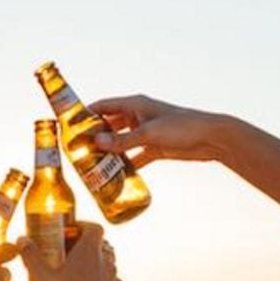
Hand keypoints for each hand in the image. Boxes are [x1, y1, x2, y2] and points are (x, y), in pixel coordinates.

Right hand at [24, 222, 122, 280]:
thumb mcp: (40, 278)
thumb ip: (31, 255)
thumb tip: (22, 239)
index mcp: (90, 252)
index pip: (94, 227)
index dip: (82, 226)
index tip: (68, 232)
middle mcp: (107, 263)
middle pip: (99, 246)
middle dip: (84, 247)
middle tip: (65, 255)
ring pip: (105, 266)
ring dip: (92, 267)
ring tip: (73, 278)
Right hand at [87, 95, 232, 168]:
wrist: (211, 138)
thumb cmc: (182, 127)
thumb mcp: (149, 133)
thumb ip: (123, 140)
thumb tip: (96, 144)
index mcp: (135, 104)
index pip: (103, 106)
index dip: (85, 114)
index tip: (68, 126)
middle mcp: (138, 116)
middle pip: (109, 125)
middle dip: (95, 137)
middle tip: (77, 152)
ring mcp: (146, 132)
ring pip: (121, 142)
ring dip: (109, 153)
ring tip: (92, 166)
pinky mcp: (155, 147)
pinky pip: (135, 156)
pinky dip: (126, 165)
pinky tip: (115, 176)